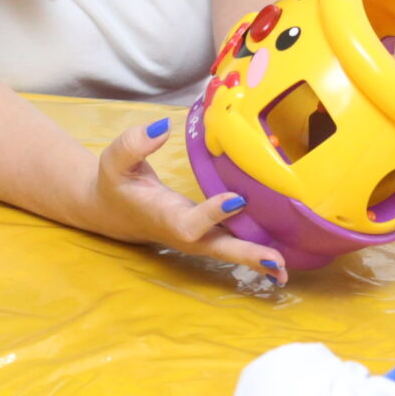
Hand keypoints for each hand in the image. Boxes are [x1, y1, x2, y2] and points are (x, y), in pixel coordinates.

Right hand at [87, 117, 286, 286]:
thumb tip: (162, 126)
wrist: (111, 211)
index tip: (237, 199)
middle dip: (245, 254)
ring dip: (256, 260)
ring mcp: (197, 238)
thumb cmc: (115, 183)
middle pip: (217, 247)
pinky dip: (254, 255)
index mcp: (163, 215)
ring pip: (227, 251)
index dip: (210, 214)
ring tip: (283, 269)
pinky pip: (231, 245)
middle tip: (276, 262)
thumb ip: (134, 143)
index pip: (189, 222)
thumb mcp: (115, 160)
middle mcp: (183, 232)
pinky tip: (278, 264)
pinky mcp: (206, 234)